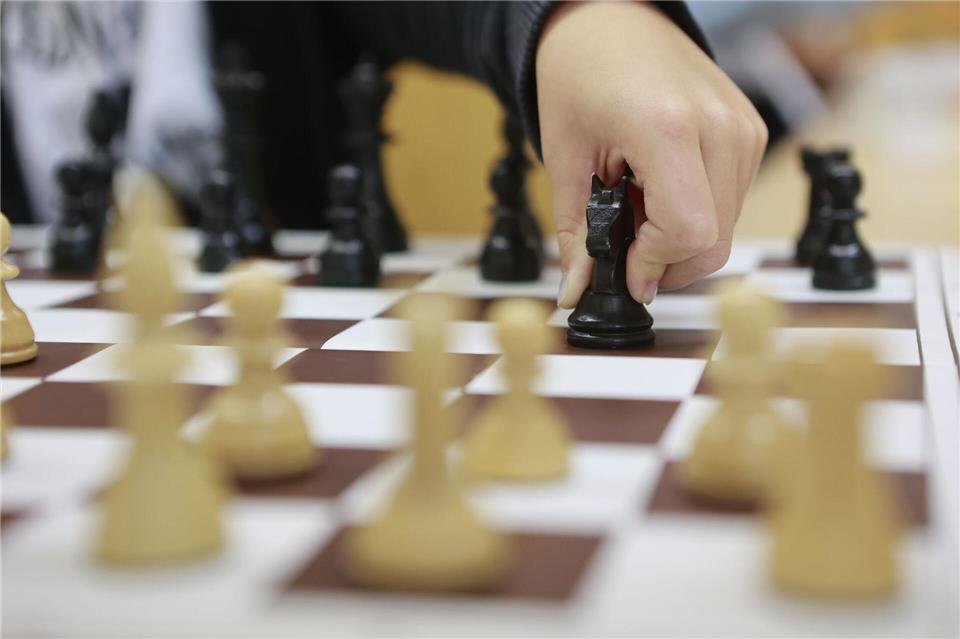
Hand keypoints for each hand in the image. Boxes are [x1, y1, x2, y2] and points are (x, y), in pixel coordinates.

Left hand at [536, 2, 767, 307]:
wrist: (607, 21)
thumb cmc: (580, 74)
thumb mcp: (565, 159)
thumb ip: (575, 234)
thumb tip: (577, 292)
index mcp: (667, 126)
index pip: (688, 233)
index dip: (652, 265)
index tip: (623, 271)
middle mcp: (720, 126)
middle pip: (714, 241)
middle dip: (666, 262)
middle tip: (625, 246)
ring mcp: (743, 127)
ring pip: (727, 228)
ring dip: (681, 240)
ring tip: (637, 208)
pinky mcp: (751, 131)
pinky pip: (733, 202)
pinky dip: (697, 215)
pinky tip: (660, 192)